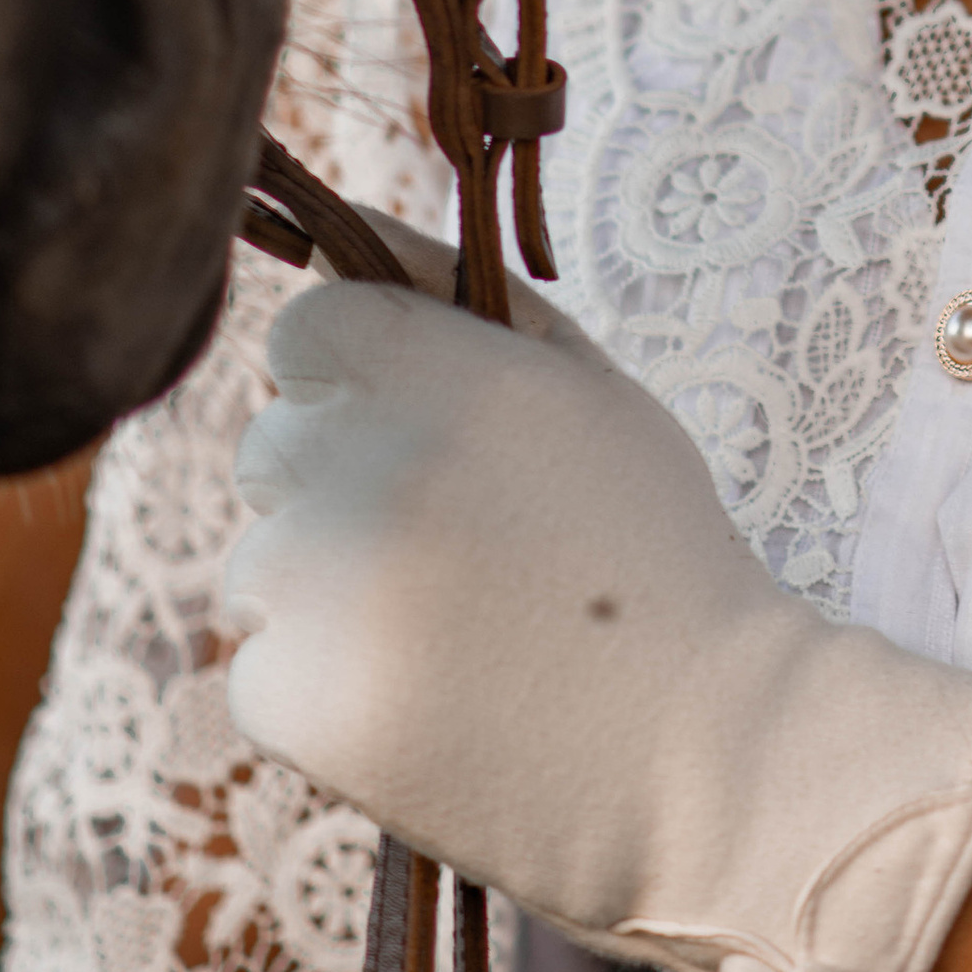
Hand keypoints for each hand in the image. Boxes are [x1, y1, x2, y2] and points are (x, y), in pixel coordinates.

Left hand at [226, 282, 971, 971]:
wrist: (709, 749)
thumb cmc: (651, 548)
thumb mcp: (583, 385)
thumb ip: (454, 292)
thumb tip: (336, 222)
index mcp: (425, 370)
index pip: (303, 337)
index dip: (363, 387)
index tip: (429, 442)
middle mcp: (352, 463)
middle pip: (274, 449)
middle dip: (344, 489)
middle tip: (464, 555)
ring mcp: (310, 587)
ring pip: (262, 563)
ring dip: (332, 593)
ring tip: (458, 636)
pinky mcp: (289, 700)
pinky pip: (265, 669)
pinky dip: (331, 690)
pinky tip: (432, 704)